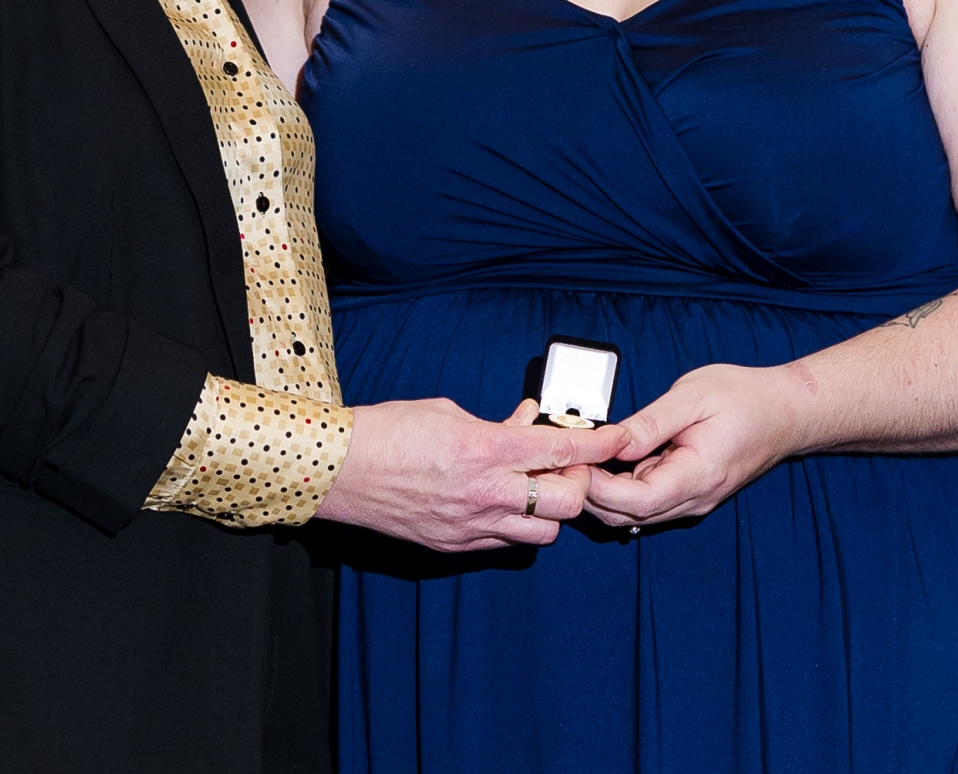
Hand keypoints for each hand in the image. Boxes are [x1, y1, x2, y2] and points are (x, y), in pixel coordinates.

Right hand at [315, 397, 628, 551]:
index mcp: (485, 449)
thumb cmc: (386, 431)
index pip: (562, 448)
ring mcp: (470, 525)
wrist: (337, 470)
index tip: (620, 437)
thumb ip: (496, 423)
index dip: (600, 443)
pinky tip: (502, 504)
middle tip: (566, 466)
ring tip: (534, 488)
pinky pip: (505, 544)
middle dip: (578, 483)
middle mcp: (485, 493)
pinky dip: (515, 525)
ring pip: (543, 532)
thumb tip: (528, 421)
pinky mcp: (453, 546)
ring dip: (550, 510)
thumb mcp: (447, 411)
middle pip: (567, 503)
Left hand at [582, 364, 808, 529]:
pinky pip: (645, 501)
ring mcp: (691, 500)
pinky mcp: (688, 492)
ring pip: (633, 513)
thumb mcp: (692, 396)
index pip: (636, 501)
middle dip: (590, 493)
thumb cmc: (744, 398)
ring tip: (579, 458)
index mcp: (697, 476)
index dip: (598, 487)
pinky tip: (605, 461)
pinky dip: (619, 487)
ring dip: (602, 492)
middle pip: (627, 515)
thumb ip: (649, 424)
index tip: (574, 461)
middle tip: (564, 460)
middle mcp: (693, 499)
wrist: (785, 412)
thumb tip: (609, 441)